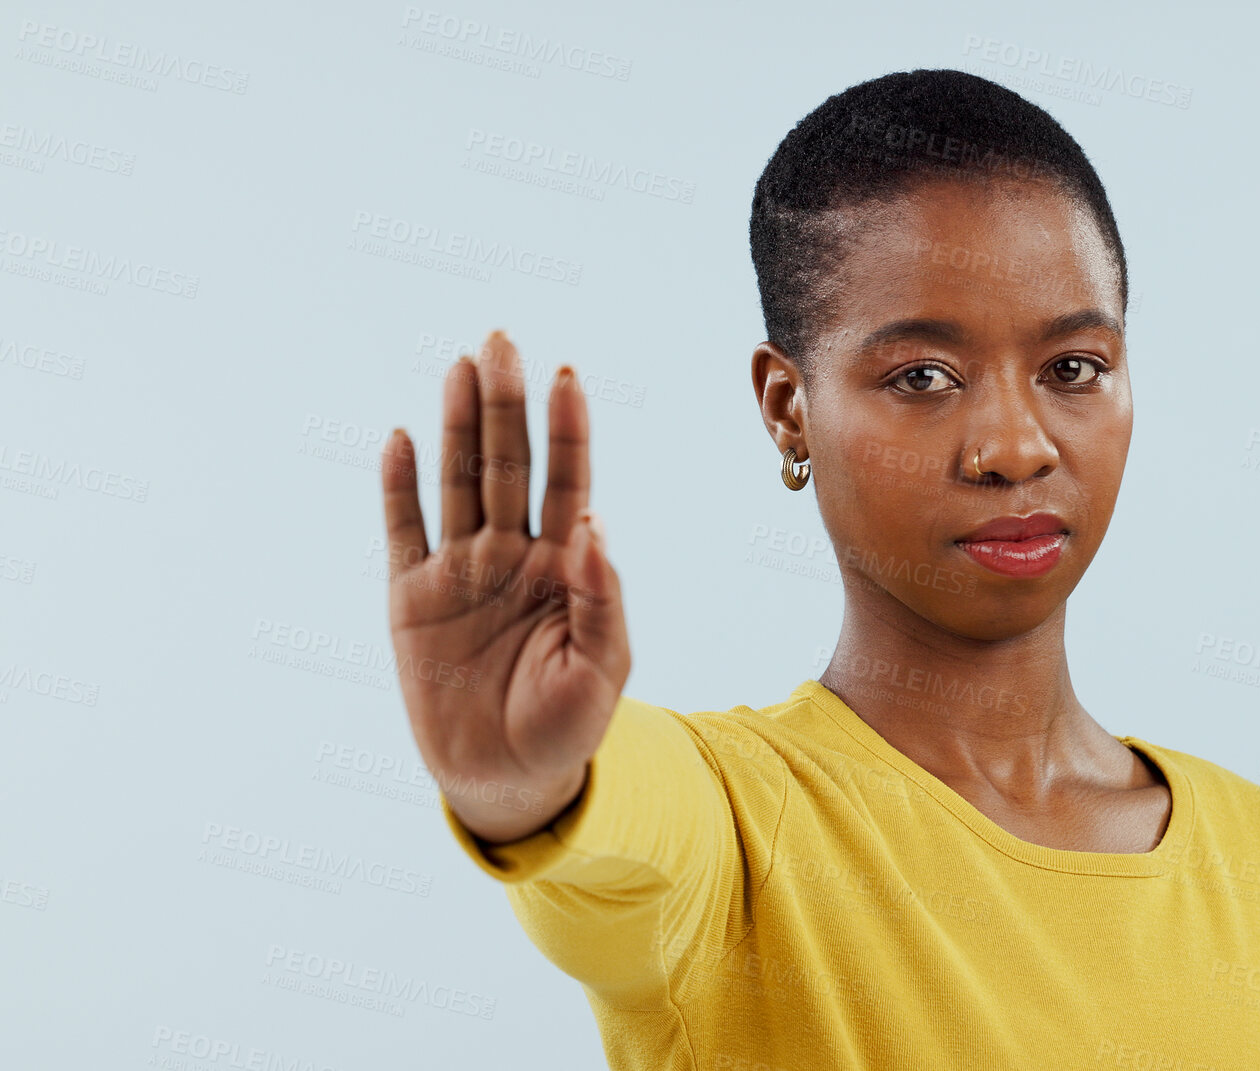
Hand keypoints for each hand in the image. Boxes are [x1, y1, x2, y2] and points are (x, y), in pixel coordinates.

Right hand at [379, 330, 630, 842]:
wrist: (506, 779)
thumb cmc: (566, 725)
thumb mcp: (602, 669)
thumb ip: (602, 599)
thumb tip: (596, 529)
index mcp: (564, 566)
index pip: (569, 482)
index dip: (567, 430)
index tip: (567, 375)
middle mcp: (511, 554)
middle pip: (509, 464)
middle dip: (506, 404)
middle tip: (502, 340)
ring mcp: (460, 570)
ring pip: (458, 482)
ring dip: (457, 425)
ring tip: (461, 366)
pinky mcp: (412, 598)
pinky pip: (403, 530)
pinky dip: (398, 486)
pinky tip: (399, 437)